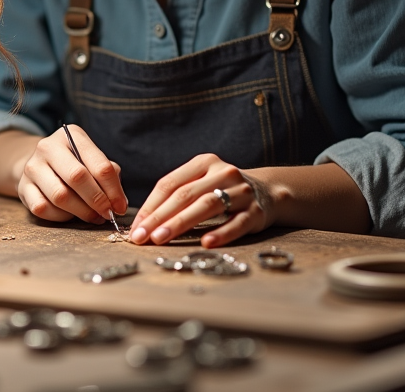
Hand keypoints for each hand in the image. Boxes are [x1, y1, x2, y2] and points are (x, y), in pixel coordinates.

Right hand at [17, 124, 128, 223]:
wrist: (39, 165)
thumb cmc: (73, 164)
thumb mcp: (91, 159)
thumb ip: (108, 174)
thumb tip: (118, 201)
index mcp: (71, 135)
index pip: (99, 164)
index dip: (113, 189)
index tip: (120, 206)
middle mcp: (48, 147)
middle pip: (78, 177)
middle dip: (97, 200)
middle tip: (107, 214)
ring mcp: (32, 167)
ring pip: (60, 196)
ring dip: (81, 211)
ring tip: (92, 217)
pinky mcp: (22, 188)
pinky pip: (44, 208)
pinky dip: (61, 217)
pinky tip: (70, 215)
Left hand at [129, 154, 272, 248]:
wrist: (269, 193)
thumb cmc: (224, 191)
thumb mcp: (202, 183)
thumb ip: (177, 196)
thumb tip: (143, 223)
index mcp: (204, 162)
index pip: (170, 183)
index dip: (150, 206)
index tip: (135, 227)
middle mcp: (223, 173)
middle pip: (185, 195)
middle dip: (159, 217)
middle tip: (141, 237)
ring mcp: (242, 191)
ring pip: (207, 206)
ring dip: (180, 223)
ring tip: (161, 239)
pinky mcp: (257, 211)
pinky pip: (236, 222)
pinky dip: (221, 232)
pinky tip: (205, 242)